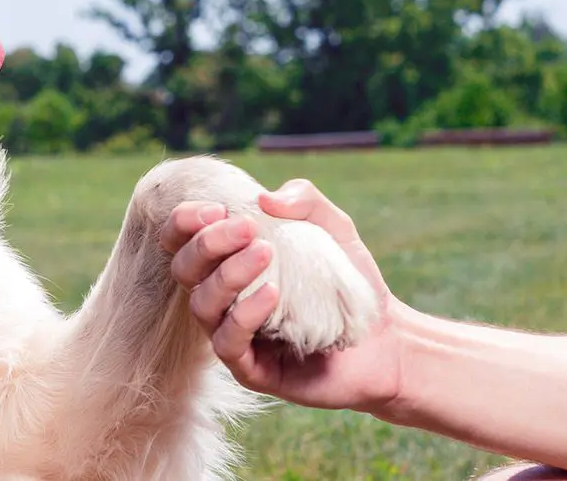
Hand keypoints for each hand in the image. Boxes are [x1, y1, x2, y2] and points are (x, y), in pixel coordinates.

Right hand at [159, 181, 406, 413]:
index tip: (217, 208)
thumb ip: (306, 201)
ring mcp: (230, 334)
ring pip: (201, 304)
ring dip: (228, 274)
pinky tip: (273, 292)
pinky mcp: (249, 368)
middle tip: (247, 228)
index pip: (181, 240)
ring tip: (265, 252)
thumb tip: (265, 198)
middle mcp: (220, 298)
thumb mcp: (335, 229)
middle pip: (184, 268)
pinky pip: (227, 341)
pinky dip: (245, 313)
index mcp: (225, 263)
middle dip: (208, 243)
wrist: (385, 341)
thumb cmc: (348, 283)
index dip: (184, 221)